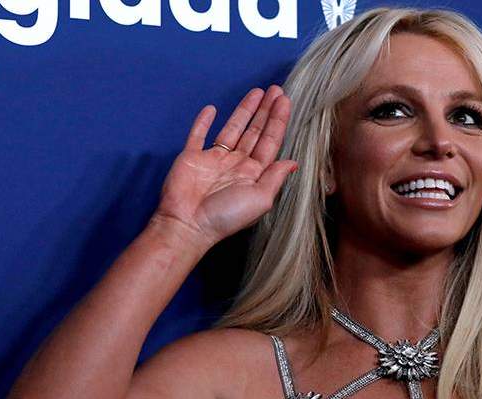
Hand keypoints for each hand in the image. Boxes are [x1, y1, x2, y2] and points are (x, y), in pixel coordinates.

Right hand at [153, 85, 296, 248]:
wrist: (188, 224)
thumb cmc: (226, 216)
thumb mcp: (260, 199)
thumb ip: (275, 178)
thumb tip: (293, 162)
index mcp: (253, 174)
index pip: (270, 142)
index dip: (278, 121)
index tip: (285, 101)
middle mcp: (236, 164)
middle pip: (255, 131)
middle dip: (266, 111)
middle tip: (276, 90)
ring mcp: (213, 159)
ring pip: (232, 128)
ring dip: (244, 110)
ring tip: (257, 92)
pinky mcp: (192, 157)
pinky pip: (198, 135)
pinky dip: (203, 122)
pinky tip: (212, 109)